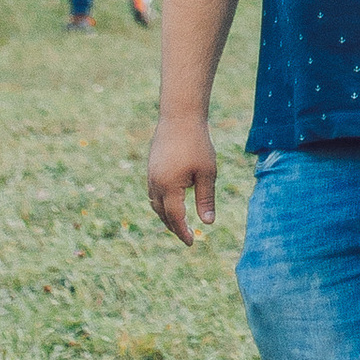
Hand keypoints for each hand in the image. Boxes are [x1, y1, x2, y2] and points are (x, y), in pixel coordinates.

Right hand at [147, 109, 217, 243]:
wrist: (180, 116)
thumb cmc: (197, 144)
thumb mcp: (207, 172)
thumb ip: (206, 199)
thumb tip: (208, 223)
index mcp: (170, 187)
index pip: (175, 218)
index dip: (183, 232)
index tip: (191, 243)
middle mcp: (156, 184)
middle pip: (163, 214)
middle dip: (174, 227)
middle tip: (186, 236)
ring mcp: (151, 175)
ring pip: (156, 204)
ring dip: (166, 216)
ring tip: (178, 223)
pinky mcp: (151, 167)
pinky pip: (153, 192)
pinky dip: (161, 203)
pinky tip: (171, 202)